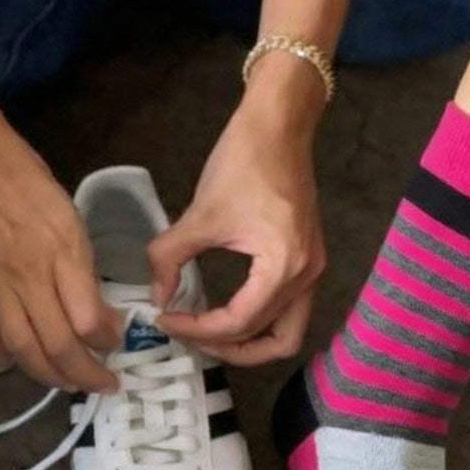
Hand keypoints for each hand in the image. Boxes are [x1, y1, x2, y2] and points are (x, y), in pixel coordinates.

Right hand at [0, 114, 118, 391]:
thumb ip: (82, 267)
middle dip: (86, 375)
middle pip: (59, 346)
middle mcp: (27, 278)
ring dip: (49, 376)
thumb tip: (98, 311)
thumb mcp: (69, 216)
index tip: (115, 344)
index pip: (88, 320)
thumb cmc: (22, 177)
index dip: (107, 343)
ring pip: (23, 351)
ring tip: (67, 383)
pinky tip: (13, 360)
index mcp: (60, 254)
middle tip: (102, 385)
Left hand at [148, 58, 326, 364]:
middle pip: (269, 341)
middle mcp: (305, 277)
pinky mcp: (307, 264)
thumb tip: (157, 296)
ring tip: (208, 336)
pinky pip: (287, 314)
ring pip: (285, 335)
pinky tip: (224, 314)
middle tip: (185, 334)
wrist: (281, 123)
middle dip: (222, 346)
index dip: (198, 330)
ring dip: (247, 344)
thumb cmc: (243, 161)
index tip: (165, 320)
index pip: (238, 323)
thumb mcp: (199, 214)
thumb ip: (170, 259)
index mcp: (282, 266)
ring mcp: (312, 272)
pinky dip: (257, 324)